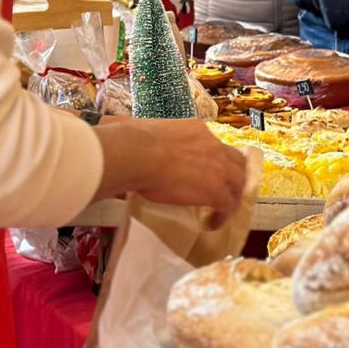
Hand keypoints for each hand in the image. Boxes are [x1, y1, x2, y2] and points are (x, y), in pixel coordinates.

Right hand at [117, 118, 247, 225]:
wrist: (138, 154)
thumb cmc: (131, 140)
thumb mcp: (137, 127)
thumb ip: (132, 128)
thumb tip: (110, 125)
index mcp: (196, 129)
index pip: (214, 144)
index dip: (214, 158)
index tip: (207, 171)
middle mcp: (212, 144)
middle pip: (235, 161)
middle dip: (233, 175)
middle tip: (224, 190)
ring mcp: (218, 167)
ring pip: (238, 182)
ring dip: (232, 196)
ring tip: (222, 210)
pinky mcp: (216, 189)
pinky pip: (229, 205)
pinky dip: (224, 215)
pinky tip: (214, 223)